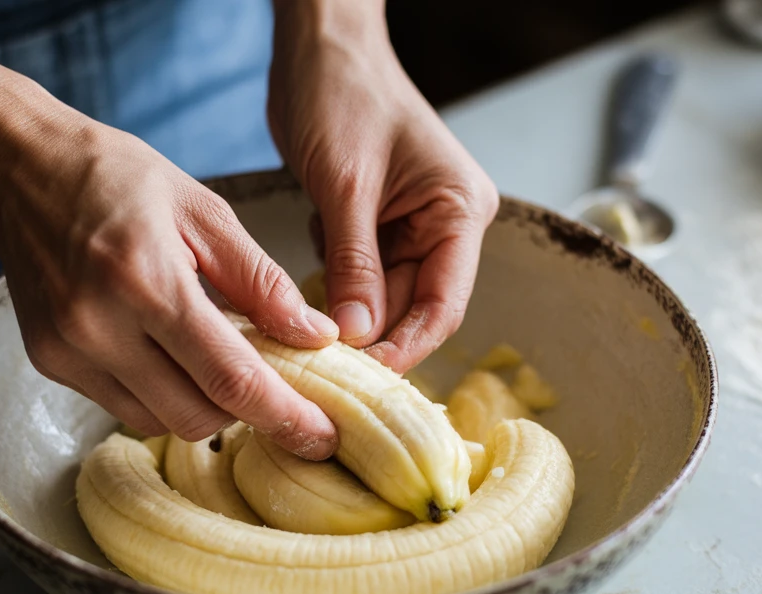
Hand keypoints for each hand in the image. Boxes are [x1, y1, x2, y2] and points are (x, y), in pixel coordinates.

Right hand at [0, 112, 339, 457]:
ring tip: (217, 355)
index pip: (230, 377)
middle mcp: (99, 326)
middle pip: (197, 415)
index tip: (323, 435)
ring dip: (205, 404)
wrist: (19, 170)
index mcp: (147, 280)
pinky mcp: (50, 364)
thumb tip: (316, 338)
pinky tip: (170, 351)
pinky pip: (126, 407)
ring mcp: (69, 352)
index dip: (284, 415)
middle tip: (279, 388)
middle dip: (248, 413)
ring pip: (161, 421)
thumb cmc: (117, 179)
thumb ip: (262, 281)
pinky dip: (163, 394)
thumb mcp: (205, 212)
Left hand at [268, 2, 498, 373]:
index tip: (364, 381)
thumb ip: (353, 263)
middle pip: (412, 308)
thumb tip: (357, 337)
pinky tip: (302, 294)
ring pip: (381, 298)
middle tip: (323, 377)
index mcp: (459, 211)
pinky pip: (357, 277)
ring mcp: (409, 226)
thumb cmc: (342, 92)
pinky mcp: (374, 225)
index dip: (406, 348)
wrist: (318, 43)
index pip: (443, 303)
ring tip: (304, 345)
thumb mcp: (345, 184)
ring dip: (345, 318)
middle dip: (370, 338)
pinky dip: (331, 290)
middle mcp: (444, 225)